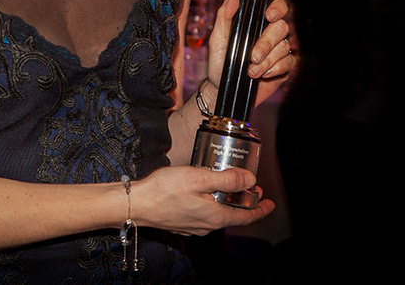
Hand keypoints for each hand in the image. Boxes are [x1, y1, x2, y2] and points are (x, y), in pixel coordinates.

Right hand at [130, 165, 273, 235]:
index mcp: (215, 216)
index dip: (261, 209)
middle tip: (252, 189)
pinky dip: (212, 204)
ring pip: (218, 215)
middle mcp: (206, 226)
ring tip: (229, 187)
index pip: (246, 217)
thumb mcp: (200, 178)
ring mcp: (193, 226)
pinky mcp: (182, 222)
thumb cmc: (163, 190)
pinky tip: (206, 193)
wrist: (135, 203)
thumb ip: (228, 179)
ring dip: (228, 202)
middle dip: (244, 202)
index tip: (269, 203)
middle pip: (233, 215)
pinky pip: (204, 215)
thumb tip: (250, 180)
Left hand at [195, 0, 295, 107]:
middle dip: (267, 43)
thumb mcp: (218, 37)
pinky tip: (262, 75)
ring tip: (251, 71)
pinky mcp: (284, 66)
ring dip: (267, 60)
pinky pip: (289, 62)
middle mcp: (269, 32)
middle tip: (253, 56)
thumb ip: (225, 14)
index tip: (268, 15)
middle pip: (281, 27)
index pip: (275, 6)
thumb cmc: (219, 61)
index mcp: (255, 21)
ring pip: (284, 46)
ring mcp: (278, 49)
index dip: (277, 7)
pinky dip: (275, 68)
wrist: (222, 89)